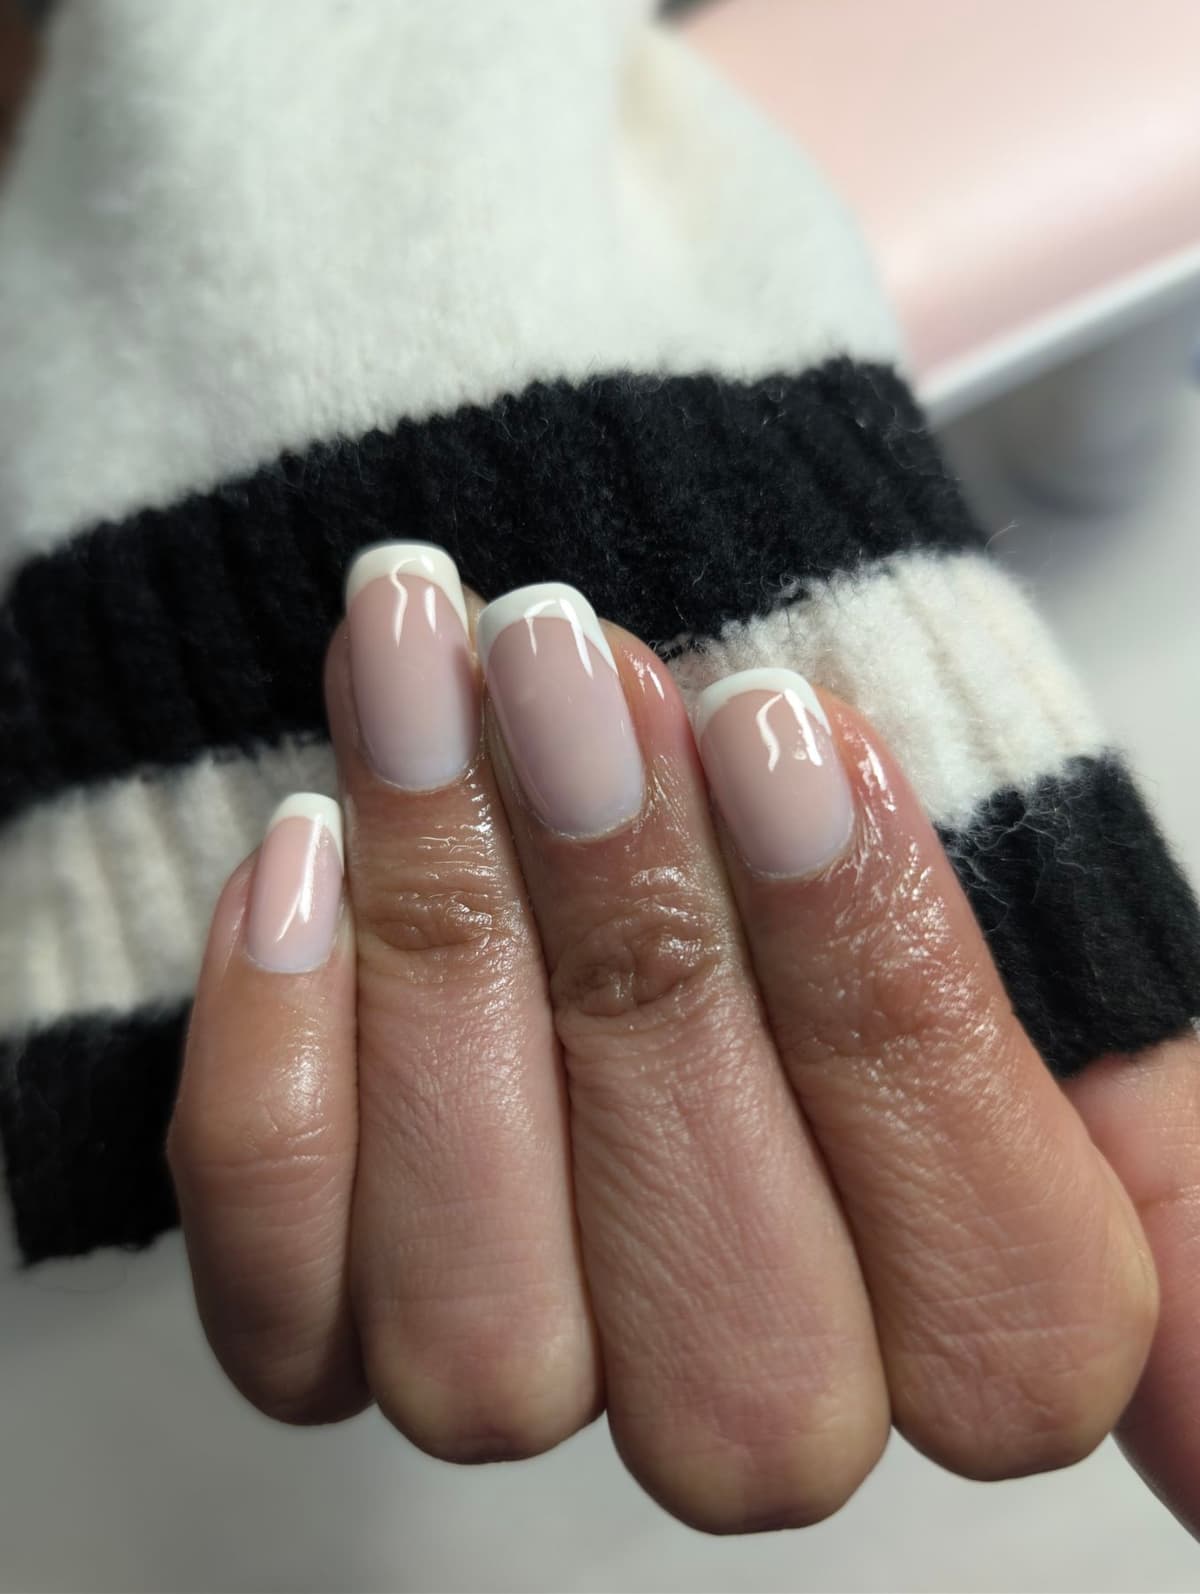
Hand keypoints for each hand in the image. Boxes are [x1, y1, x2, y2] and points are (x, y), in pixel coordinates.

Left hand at [169, 544, 1164, 1534]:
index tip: (792, 730)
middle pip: (727, 1318)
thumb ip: (1150, 1134)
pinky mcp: (335, 1328)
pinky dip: (279, 1063)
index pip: (998, 1297)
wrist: (612, 770)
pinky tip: (304, 854)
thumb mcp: (1040, 938)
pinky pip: (281, 1291)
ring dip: (443, 953)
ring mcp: (536, 1375)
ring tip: (429, 687)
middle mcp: (752, 1400)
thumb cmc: (824, 832)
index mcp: (977, 1323)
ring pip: (484, 1313)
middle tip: (571, 667)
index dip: (883, 1003)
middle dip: (638, 946)